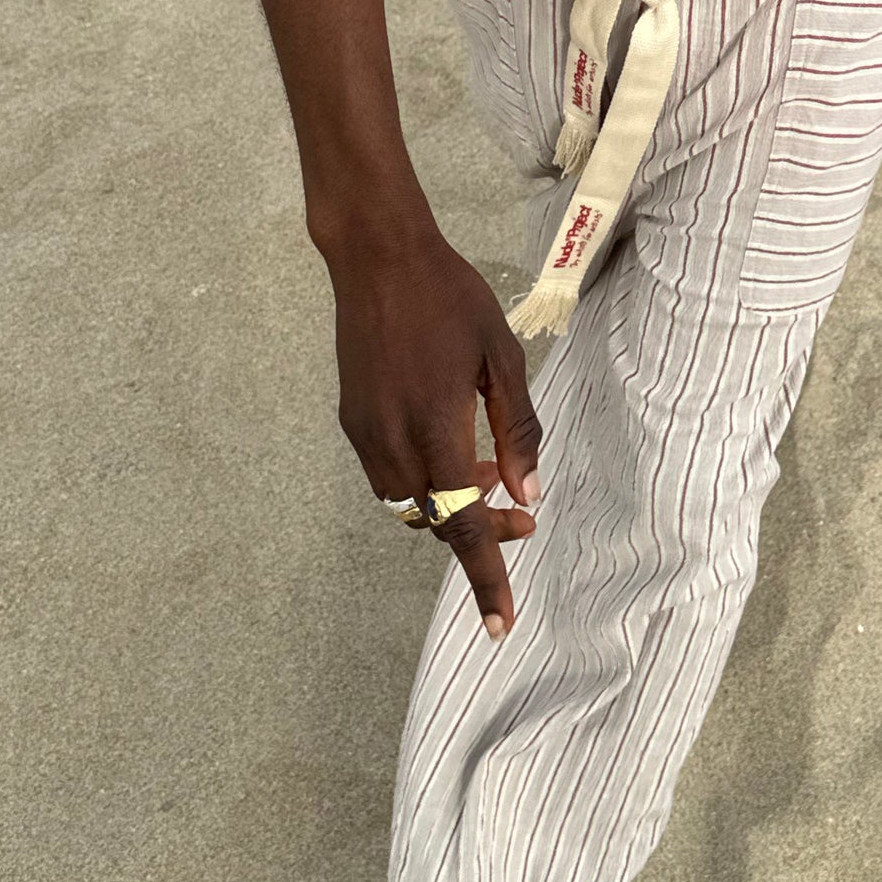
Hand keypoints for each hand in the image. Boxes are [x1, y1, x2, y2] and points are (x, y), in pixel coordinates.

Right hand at [328, 234, 541, 638]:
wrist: (377, 257)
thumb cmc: (450, 297)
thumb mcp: (501, 356)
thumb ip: (518, 430)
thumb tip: (530, 495)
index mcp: (435, 426)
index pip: (463, 522)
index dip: (486, 576)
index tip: (501, 624)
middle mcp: (392, 440)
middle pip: (437, 521)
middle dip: (480, 533)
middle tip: (523, 514)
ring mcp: (364, 434)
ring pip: (411, 505)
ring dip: (451, 507)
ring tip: (490, 474)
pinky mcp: (351, 421)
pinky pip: (389, 478)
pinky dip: (425, 483)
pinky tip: (450, 449)